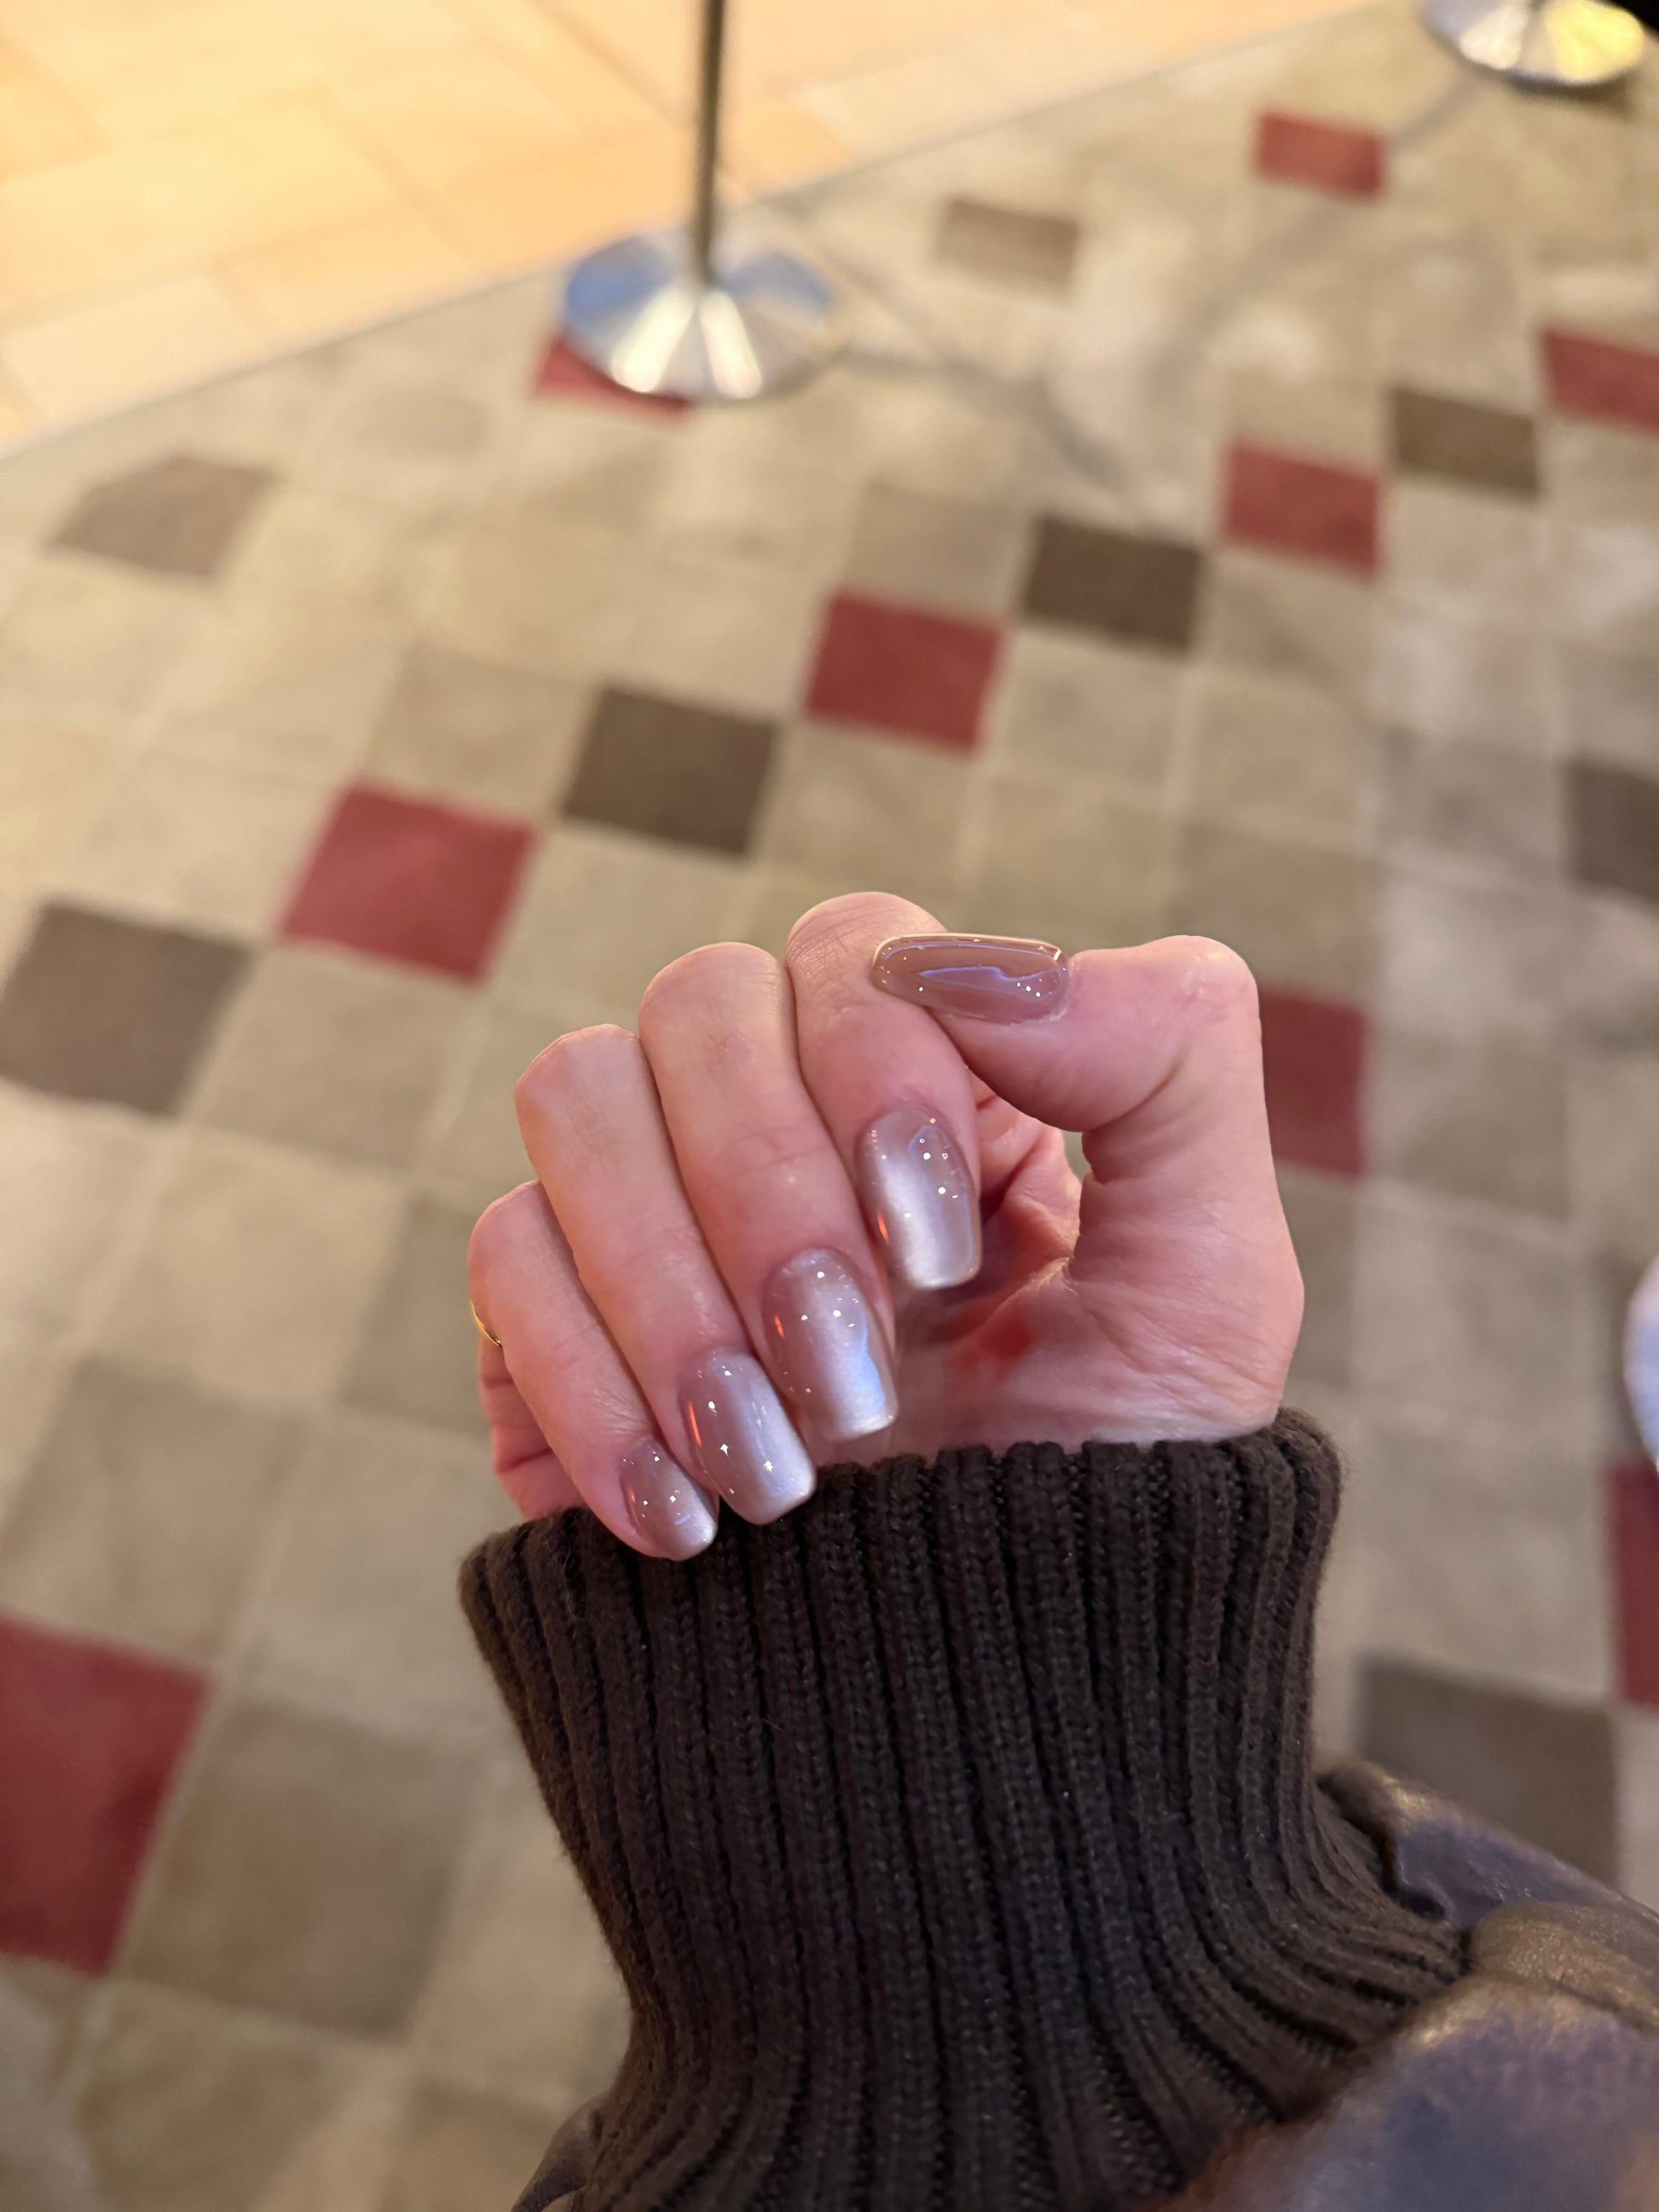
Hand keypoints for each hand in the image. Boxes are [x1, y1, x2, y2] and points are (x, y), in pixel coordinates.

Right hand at [467, 891, 1302, 1558]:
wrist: (988, 1715)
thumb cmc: (1114, 1490)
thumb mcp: (1211, 1280)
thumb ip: (1168, 1056)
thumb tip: (978, 963)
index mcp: (937, 1084)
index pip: (853, 949)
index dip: (876, 1074)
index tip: (944, 1258)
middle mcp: (784, 1118)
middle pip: (697, 1004)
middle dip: (772, 1194)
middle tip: (863, 1386)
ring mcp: (657, 1210)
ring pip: (576, 1096)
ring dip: (674, 1287)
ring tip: (781, 1468)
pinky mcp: (553, 1322)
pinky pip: (505, 1257)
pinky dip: (590, 1385)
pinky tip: (692, 1520)